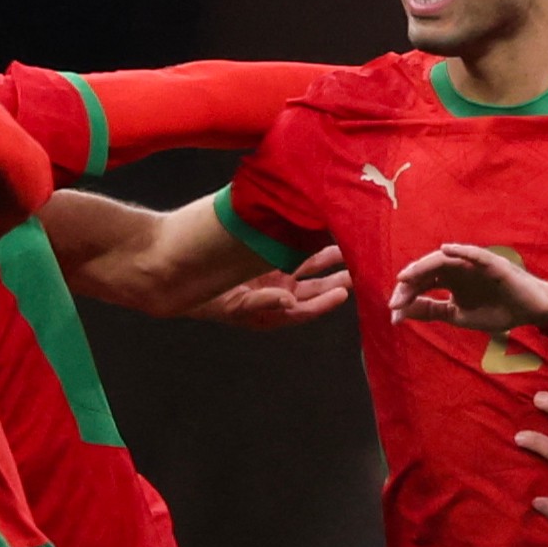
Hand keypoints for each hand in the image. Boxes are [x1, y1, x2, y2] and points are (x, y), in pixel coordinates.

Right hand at [197, 243, 351, 326]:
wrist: (188, 279)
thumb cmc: (211, 300)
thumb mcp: (235, 305)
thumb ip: (264, 302)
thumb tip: (290, 302)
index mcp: (274, 313)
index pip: (307, 309)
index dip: (325, 303)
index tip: (343, 294)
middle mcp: (281, 294)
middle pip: (316, 288)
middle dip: (337, 279)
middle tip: (358, 268)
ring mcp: (279, 276)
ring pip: (311, 267)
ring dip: (329, 258)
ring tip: (348, 247)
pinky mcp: (272, 258)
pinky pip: (297, 250)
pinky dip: (310, 243)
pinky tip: (322, 233)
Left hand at [394, 241, 547, 334]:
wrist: (528, 311)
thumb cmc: (496, 310)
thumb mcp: (457, 315)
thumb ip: (432, 310)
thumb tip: (401, 311)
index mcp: (449, 281)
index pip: (422, 284)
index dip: (406, 297)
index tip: (394, 315)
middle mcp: (457, 269)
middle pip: (427, 271)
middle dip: (409, 285)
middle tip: (395, 301)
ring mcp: (473, 264)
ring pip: (443, 260)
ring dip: (424, 266)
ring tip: (407, 276)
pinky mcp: (491, 263)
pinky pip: (474, 253)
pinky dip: (460, 250)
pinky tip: (445, 250)